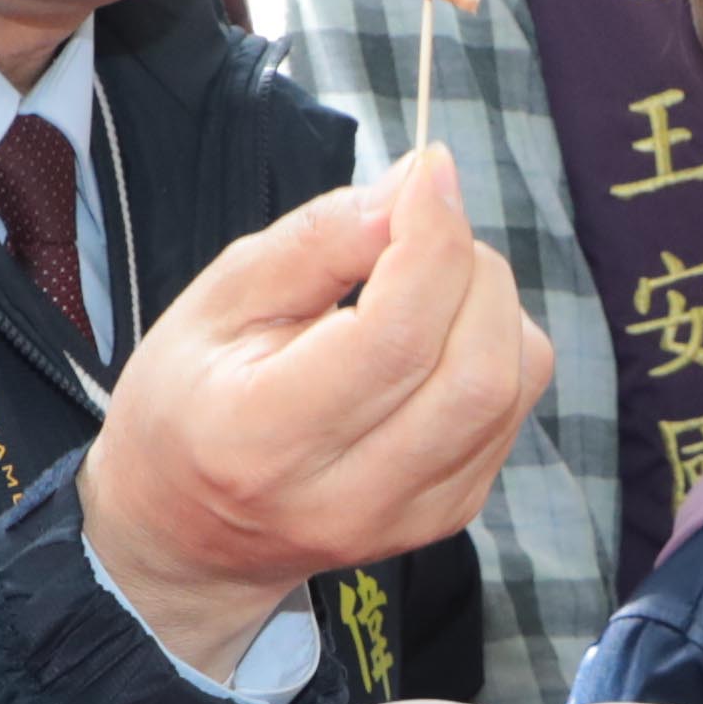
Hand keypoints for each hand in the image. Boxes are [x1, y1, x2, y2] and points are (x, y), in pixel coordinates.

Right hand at [82, 148, 550, 678]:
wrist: (189, 531)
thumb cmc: (191, 400)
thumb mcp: (220, 300)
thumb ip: (319, 240)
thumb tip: (418, 186)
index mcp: (264, 439)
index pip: (395, 336)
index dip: (432, 238)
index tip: (427, 173)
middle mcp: (345, 496)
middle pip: (475, 370)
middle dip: (472, 267)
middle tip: (423, 228)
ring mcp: (406, 517)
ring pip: (511, 386)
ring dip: (490, 303)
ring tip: (425, 281)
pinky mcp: (447, 516)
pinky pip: (513, 409)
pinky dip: (495, 344)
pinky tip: (435, 334)